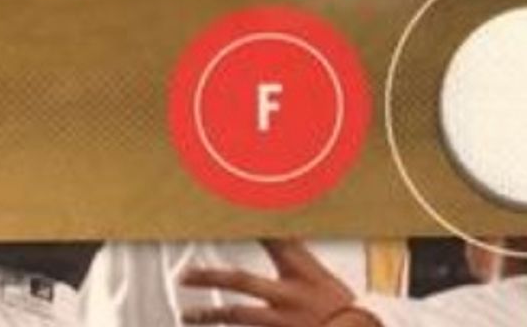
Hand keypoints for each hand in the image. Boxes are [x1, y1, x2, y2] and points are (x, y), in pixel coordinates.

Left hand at [180, 239, 354, 325]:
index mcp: (304, 272)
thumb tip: (278, 233)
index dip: (250, 226)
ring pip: (237, 315)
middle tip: (186, 276)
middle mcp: (290, 295)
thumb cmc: (340, 308)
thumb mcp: (321, 277)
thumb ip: (296, 258)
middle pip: (242, 281)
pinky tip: (209, 324)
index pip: (274, 240)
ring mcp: (283, 321)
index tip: (227, 211)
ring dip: (209, 314)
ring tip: (186, 315)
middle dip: (211, 277)